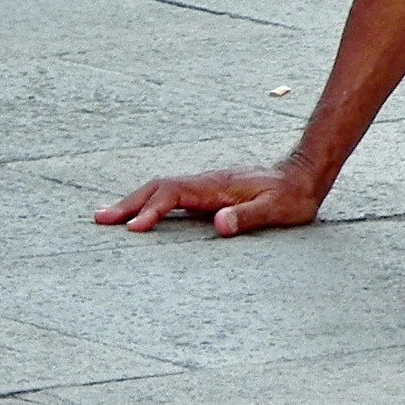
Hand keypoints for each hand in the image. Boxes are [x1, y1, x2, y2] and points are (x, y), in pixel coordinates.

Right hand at [94, 162, 324, 235]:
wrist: (304, 176)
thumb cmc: (292, 196)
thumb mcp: (278, 209)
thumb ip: (249, 216)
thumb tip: (220, 224)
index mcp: (217, 186)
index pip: (174, 194)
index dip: (152, 210)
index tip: (133, 228)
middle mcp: (207, 182)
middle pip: (159, 187)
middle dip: (129, 203)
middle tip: (99, 220)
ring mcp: (206, 186)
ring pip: (162, 189)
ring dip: (135, 201)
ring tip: (106, 217)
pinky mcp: (209, 192)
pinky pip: (172, 195)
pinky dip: (150, 202)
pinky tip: (141, 215)